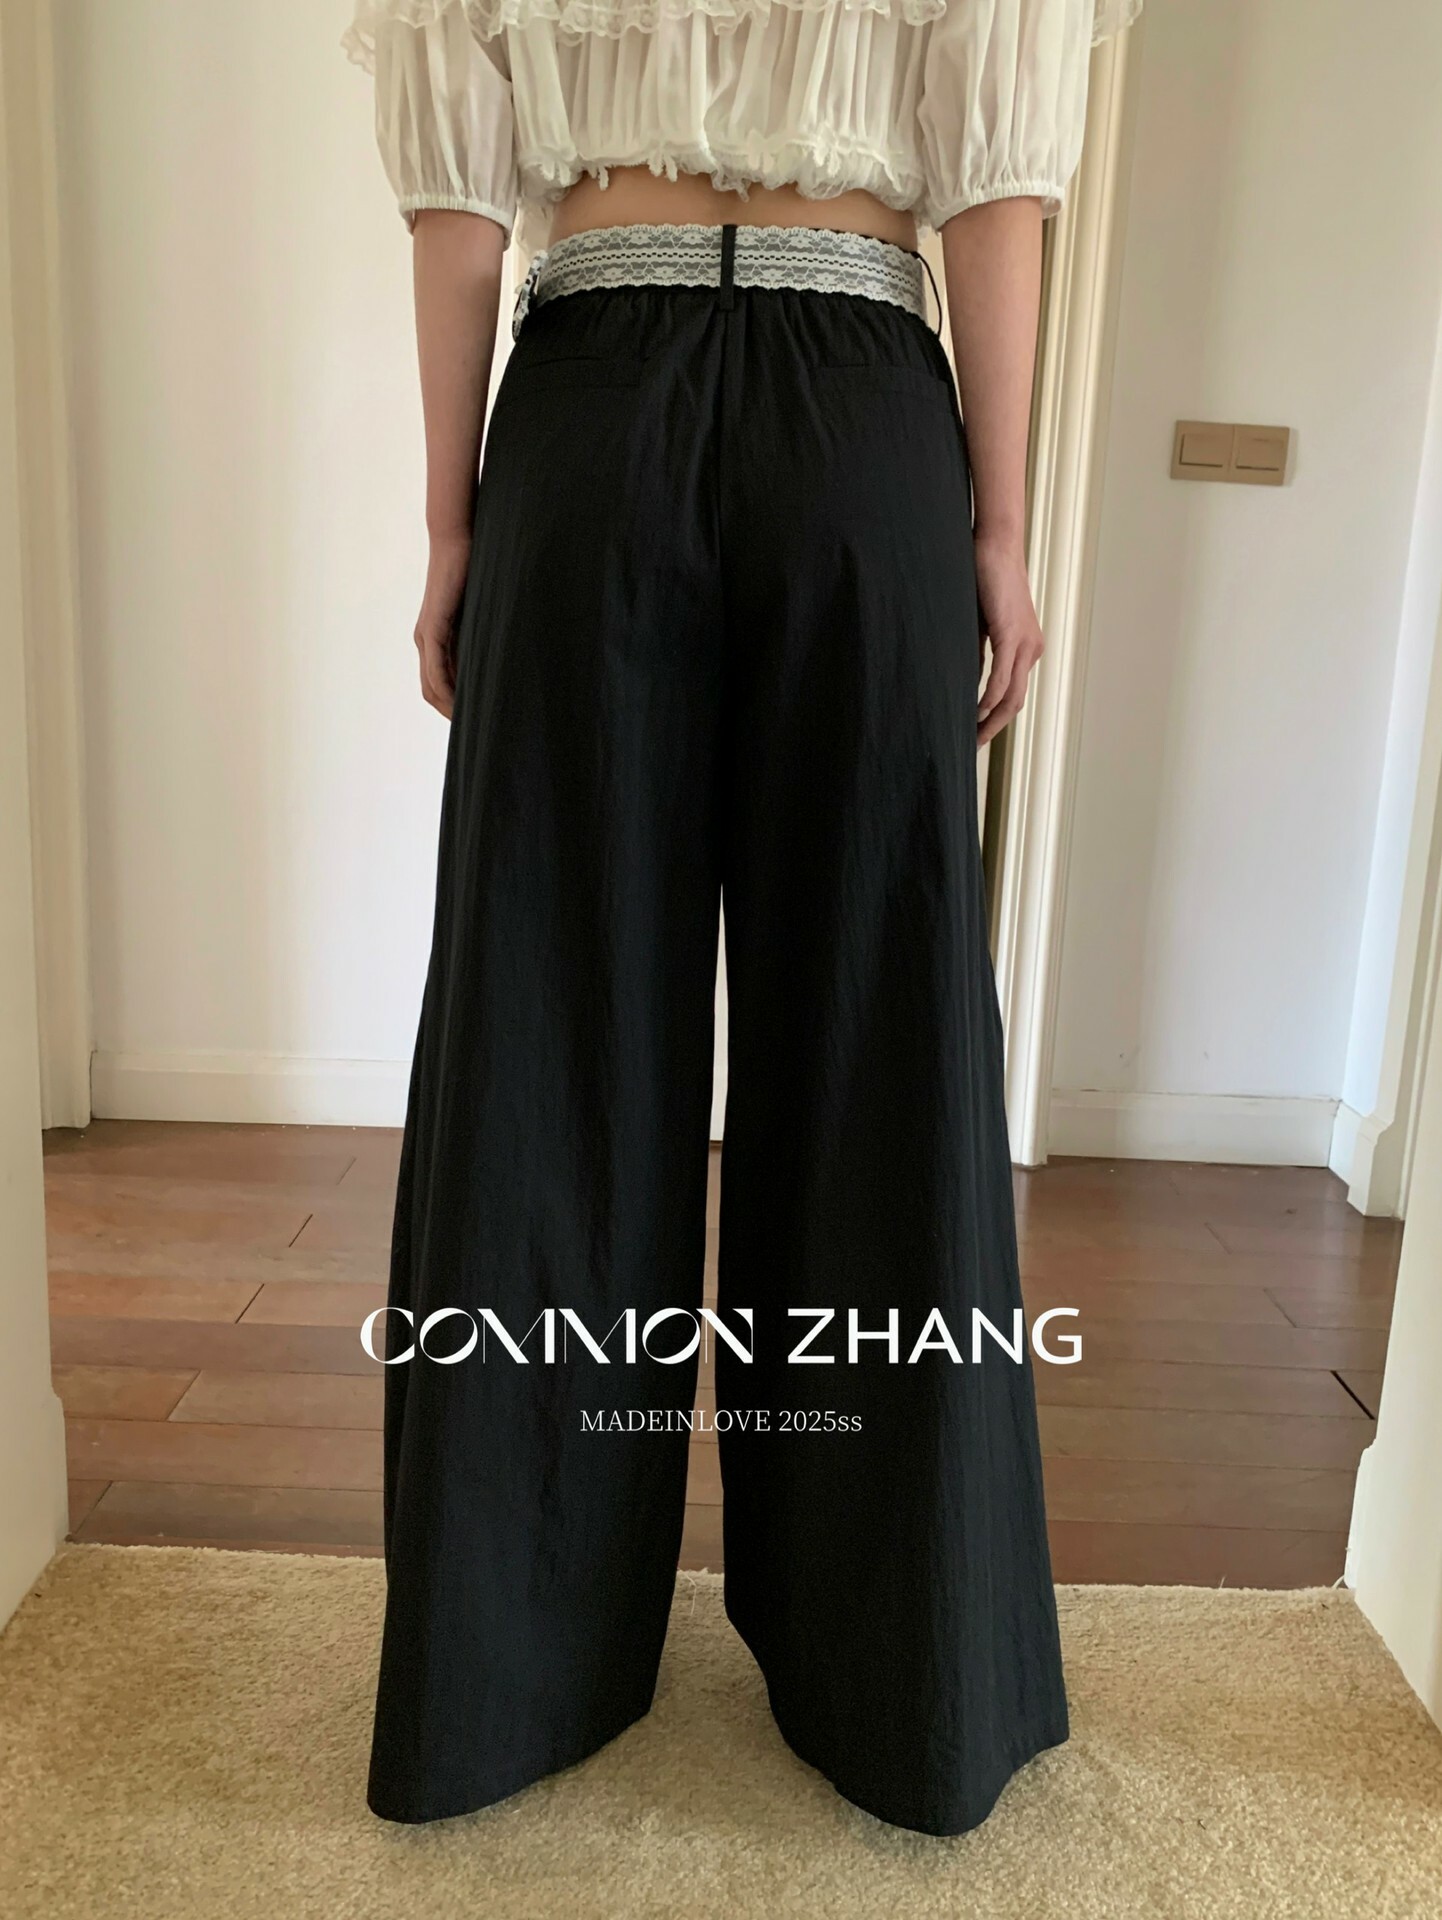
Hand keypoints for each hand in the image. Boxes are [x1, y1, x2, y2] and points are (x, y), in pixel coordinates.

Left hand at [414, 531, 471, 719]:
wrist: (458, 539)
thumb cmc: (475, 569)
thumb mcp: (483, 610)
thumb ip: (487, 632)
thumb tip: (508, 654)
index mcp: (437, 638)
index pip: (440, 684)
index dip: (455, 705)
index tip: (478, 720)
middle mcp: (426, 641)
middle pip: (432, 692)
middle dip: (452, 714)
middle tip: (478, 731)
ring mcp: (426, 636)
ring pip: (431, 687)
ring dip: (449, 709)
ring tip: (473, 725)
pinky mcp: (432, 629)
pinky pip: (436, 671)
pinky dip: (446, 690)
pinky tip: (462, 704)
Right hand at [974, 535, 1044, 747]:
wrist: (995, 546)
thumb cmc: (985, 579)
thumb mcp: (981, 625)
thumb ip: (980, 652)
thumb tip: (969, 680)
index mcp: (1027, 648)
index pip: (1014, 694)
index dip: (997, 718)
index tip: (977, 734)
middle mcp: (1032, 649)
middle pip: (1016, 702)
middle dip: (995, 727)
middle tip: (973, 745)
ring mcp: (1024, 642)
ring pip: (1012, 693)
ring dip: (992, 718)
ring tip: (972, 734)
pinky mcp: (1011, 632)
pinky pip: (1002, 674)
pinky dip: (990, 695)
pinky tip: (977, 709)